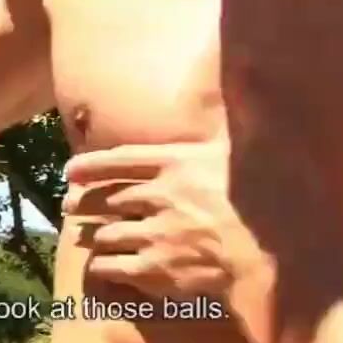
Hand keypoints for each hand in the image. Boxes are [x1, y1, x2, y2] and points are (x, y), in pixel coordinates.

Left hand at [64, 140, 274, 302]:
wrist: (272, 258)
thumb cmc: (266, 202)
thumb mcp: (244, 151)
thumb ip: (226, 120)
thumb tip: (227, 72)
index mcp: (177, 163)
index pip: (120, 159)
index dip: (91, 165)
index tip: (71, 171)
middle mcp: (158, 196)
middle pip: (106, 200)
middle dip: (84, 203)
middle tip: (70, 206)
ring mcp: (153, 234)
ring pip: (106, 234)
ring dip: (93, 236)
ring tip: (84, 237)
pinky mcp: (154, 270)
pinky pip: (112, 267)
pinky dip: (102, 265)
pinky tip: (100, 266)